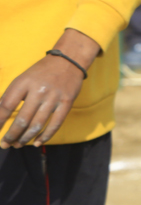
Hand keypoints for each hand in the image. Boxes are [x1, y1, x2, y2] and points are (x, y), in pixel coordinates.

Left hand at [0, 29, 99, 148]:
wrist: (70, 60)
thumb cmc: (41, 72)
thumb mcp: (23, 79)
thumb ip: (11, 96)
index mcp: (24, 82)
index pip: (6, 106)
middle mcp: (39, 90)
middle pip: (22, 119)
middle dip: (11, 135)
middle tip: (5, 144)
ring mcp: (54, 97)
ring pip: (37, 125)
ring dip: (25, 138)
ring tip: (18, 144)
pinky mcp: (67, 102)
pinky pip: (55, 124)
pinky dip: (45, 136)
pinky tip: (37, 142)